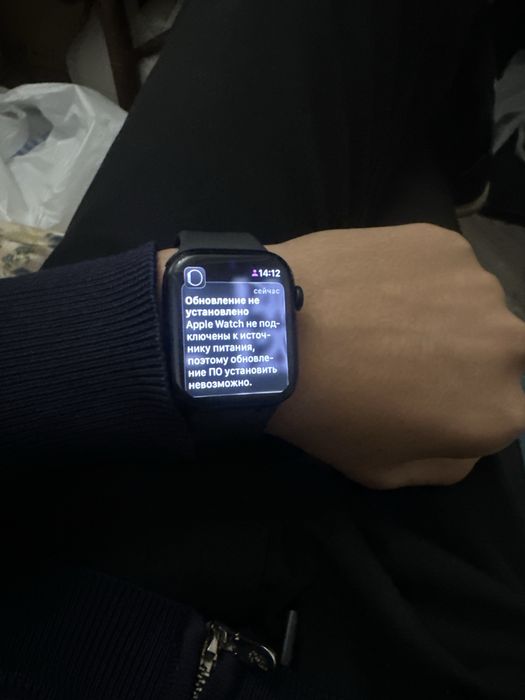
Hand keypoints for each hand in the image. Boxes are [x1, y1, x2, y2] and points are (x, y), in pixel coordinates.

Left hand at [266, 225, 524, 488]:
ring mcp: (480, 287)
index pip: (502, 408)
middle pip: (497, 352)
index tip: (424, 393)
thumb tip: (469, 442)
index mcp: (500, 412)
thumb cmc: (328, 414)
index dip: (461, 402)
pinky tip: (371, 284)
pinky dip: (417, 276)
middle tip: (403, 354)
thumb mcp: (384, 472)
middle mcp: (510, 346)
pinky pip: (442, 266)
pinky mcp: (446, 244)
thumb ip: (446, 465)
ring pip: (472, 305)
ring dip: (441, 312)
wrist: (277, 334)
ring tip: (379, 315)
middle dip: (462, 356)